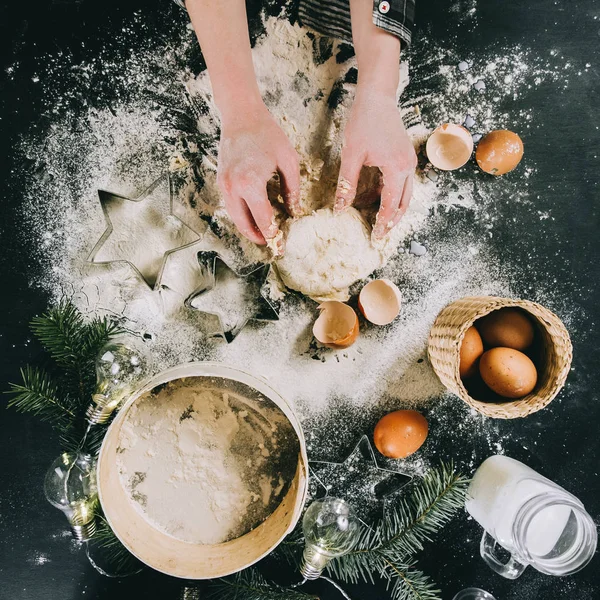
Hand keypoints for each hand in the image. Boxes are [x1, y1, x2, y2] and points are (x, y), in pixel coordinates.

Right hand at [217, 103, 300, 247]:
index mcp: (251, 184)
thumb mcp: (288, 160)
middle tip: (271, 244)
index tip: (281, 244)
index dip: (273, 234)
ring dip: (248, 227)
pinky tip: (254, 216)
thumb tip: (294, 211)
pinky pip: (231, 205)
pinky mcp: (221, 181)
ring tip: (263, 233)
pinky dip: (242, 215)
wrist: (241, 115)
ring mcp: (224, 185)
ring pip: (235, 217)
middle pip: (244, 224)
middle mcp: (233, 188)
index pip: (263, 219)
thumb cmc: (266, 133)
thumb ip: (292, 189)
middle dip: (258, 236)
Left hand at [335, 89, 416, 238]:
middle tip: (381, 235)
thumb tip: (340, 208)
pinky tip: (382, 201)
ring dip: (396, 210)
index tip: (375, 236)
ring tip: (383, 224)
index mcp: (396, 167)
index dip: (382, 222)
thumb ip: (347, 184)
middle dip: (393, 221)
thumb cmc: (364, 121)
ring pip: (406, 195)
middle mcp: (408, 166)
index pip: (390, 204)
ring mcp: (409, 161)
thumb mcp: (351, 155)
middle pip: (404, 203)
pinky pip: (403, 183)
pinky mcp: (406, 156)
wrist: (377, 97)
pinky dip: (395, 196)